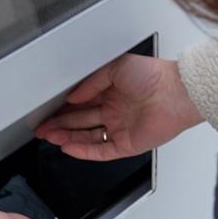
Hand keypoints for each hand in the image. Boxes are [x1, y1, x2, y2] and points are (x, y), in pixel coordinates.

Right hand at [36, 55, 200, 159]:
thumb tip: (73, 96)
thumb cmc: (153, 75)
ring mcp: (120, 129)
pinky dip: (84, 151)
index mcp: (112, 92)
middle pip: (80, 122)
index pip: (81, 103)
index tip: (47, 111)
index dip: (63, 109)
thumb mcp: (116, 67)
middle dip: (59, 125)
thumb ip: (91, 83)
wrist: (176, 92)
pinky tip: (69, 147)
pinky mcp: (127, 144)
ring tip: (50, 137)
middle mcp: (115, 111)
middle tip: (41, 128)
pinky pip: (102, 151)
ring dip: (67, 137)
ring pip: (87, 137)